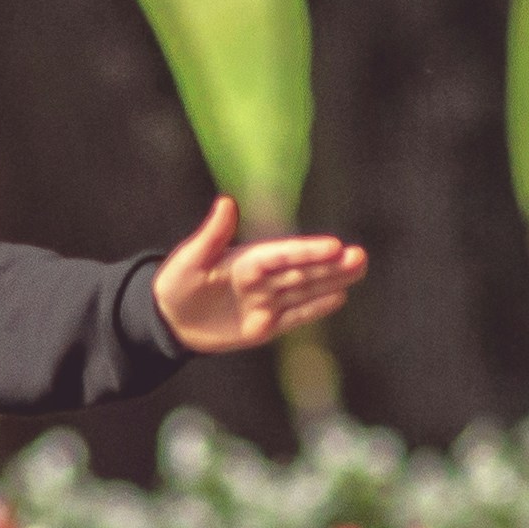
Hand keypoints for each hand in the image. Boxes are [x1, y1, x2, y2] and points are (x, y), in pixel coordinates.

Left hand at [149, 196, 367, 354]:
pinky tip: (339, 296)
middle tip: (360, 256)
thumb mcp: (190, 259)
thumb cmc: (177, 283)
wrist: (169, 320)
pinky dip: (316, 308)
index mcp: (247, 259)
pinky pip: (295, 315)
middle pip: (302, 270)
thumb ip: (212, 235)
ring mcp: (266, 301)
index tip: (333, 246)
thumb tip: (226, 202)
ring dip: (332, 281)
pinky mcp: (266, 325)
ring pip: (305, 289)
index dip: (308, 251)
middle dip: (331, 265)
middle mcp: (262, 278)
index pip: (283, 254)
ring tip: (358, 268)